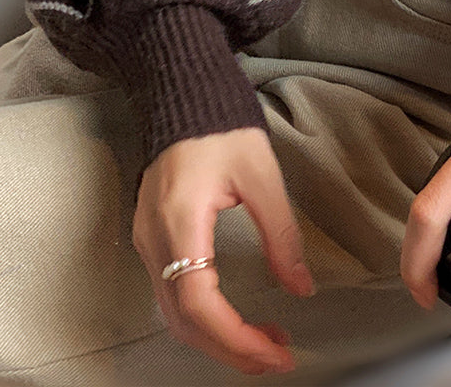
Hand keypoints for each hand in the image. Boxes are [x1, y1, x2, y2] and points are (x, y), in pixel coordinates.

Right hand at [132, 126, 314, 375]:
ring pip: (176, 315)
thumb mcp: (261, 174)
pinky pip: (173, 295)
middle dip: (231, 348)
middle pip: (184, 321)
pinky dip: (205, 318)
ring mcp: (149, 243)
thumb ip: (281, 234)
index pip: (199, 303)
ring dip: (219, 337)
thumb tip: (301, 287)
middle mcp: (155, 240)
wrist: (183, 94)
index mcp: (180, 222)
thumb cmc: (220, 125)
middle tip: (277, 356)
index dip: (236, 338)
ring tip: (265, 342)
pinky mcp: (154, 241)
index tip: (275, 351)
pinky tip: (236, 319)